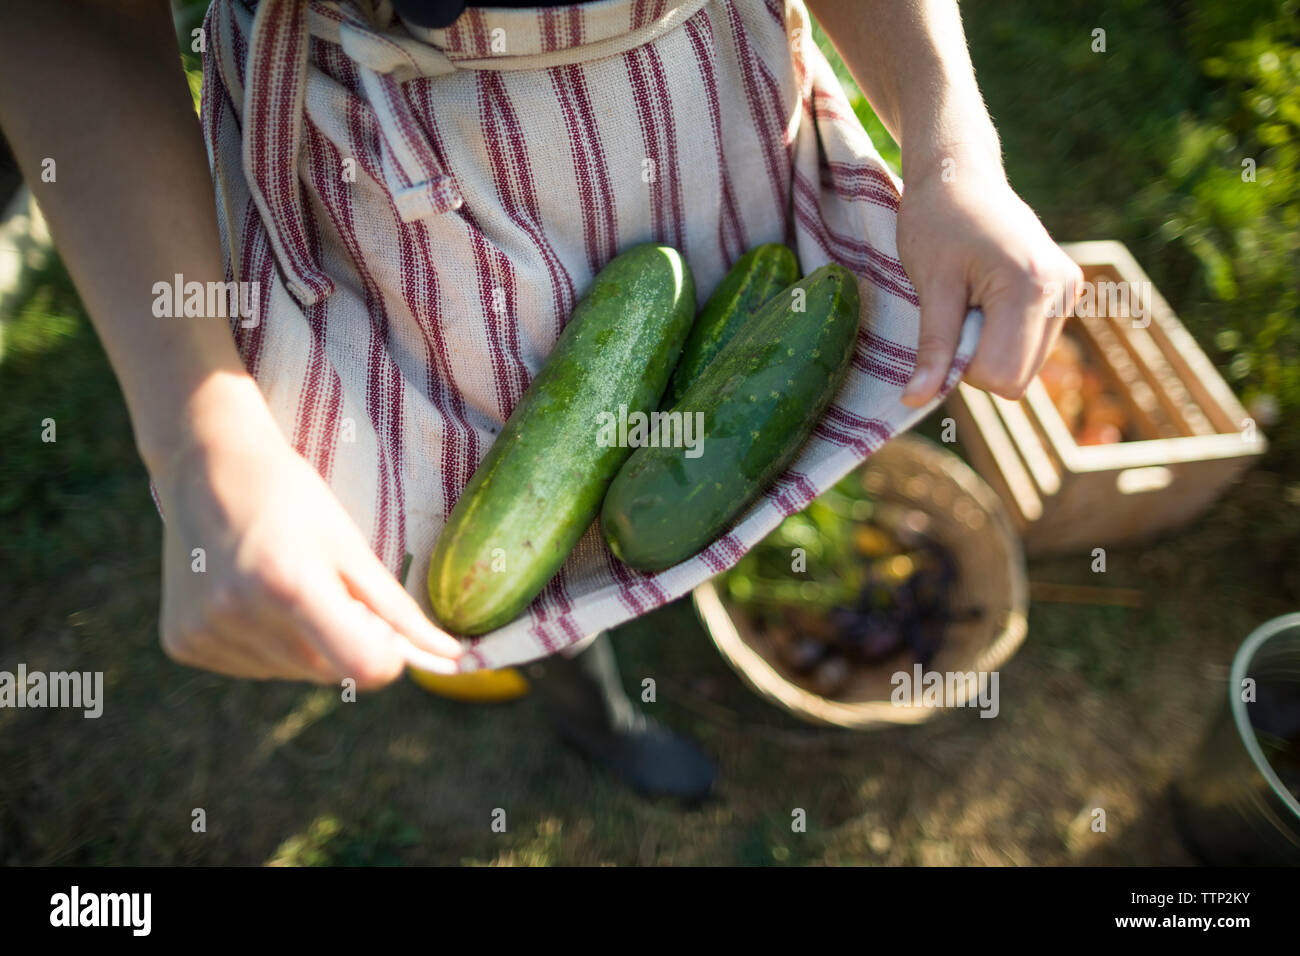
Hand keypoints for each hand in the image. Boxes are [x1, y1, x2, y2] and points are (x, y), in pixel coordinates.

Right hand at [152, 411, 461, 686]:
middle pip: (329, 673)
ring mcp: (205, 632)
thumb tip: (451, 657)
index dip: (386, 657)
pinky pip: (254, 668)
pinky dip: (267, 645)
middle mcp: (239, 614)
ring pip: (292, 673)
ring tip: (285, 582)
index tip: (385, 630)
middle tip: (330, 587)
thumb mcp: (351, 545)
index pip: (363, 667)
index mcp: (288, 582)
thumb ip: (399, 609)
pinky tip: (253, 596)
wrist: (206, 464)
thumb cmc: (292, 496)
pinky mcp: (182, 642)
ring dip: (305, 644)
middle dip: (344, 641)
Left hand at [896, 148, 1082, 405]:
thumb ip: (933, 348)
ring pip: (1025, 365)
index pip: (1001, 377)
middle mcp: (1062, 291)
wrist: (960, 172)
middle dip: (978, 360)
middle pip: (1018, 379)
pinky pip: (1031, 343)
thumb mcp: (930, 285)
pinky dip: (1003, 334)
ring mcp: (1069, 291)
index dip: (963, 366)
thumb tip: (915, 401)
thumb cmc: (937, 220)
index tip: (945, 325)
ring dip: (990, 347)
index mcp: (1033, 289)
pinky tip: (987, 295)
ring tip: (972, 298)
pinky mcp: (1065, 290)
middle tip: (956, 311)